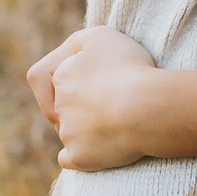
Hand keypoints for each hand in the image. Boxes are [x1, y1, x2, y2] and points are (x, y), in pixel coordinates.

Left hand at [27, 24, 160, 170]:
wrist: (147, 108)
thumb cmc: (128, 69)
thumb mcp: (101, 36)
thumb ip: (79, 43)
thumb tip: (71, 58)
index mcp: (61, 78)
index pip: (50, 78)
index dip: (69, 79)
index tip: (95, 80)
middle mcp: (59, 107)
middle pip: (60, 107)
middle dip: (77, 105)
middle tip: (109, 101)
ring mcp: (68, 135)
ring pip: (66, 132)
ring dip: (83, 129)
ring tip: (116, 123)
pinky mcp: (80, 157)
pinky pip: (69, 159)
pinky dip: (80, 155)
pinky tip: (96, 150)